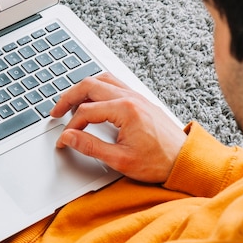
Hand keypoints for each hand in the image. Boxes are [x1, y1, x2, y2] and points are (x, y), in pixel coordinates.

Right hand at [50, 73, 185, 182]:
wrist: (187, 162)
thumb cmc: (159, 163)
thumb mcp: (121, 160)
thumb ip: (90, 147)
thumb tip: (68, 137)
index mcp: (125, 110)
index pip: (86, 112)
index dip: (70, 126)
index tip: (64, 140)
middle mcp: (130, 97)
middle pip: (89, 86)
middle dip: (68, 98)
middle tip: (56, 112)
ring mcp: (135, 95)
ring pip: (101, 79)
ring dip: (82, 89)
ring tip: (70, 103)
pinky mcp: (139, 99)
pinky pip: (113, 83)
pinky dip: (97, 88)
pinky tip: (91, 99)